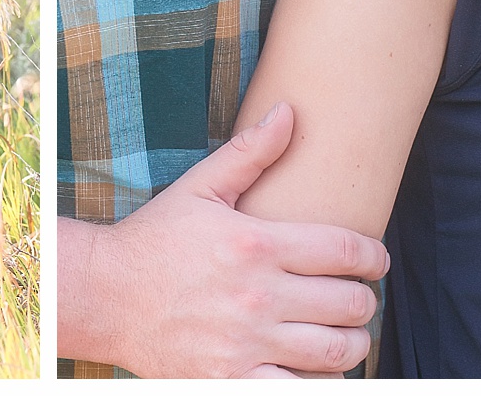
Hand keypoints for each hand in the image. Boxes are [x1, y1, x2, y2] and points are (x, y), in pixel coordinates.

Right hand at [63, 102, 385, 377]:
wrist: (104, 296)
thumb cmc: (155, 239)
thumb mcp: (200, 188)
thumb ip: (250, 152)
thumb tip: (288, 112)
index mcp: (255, 243)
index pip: (344, 251)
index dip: (373, 256)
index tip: (376, 261)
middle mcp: (257, 294)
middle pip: (348, 303)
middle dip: (364, 300)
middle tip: (358, 297)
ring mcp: (245, 343)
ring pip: (335, 352)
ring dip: (353, 344)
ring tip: (345, 334)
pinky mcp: (231, 381)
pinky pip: (298, 390)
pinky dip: (319, 382)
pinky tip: (315, 368)